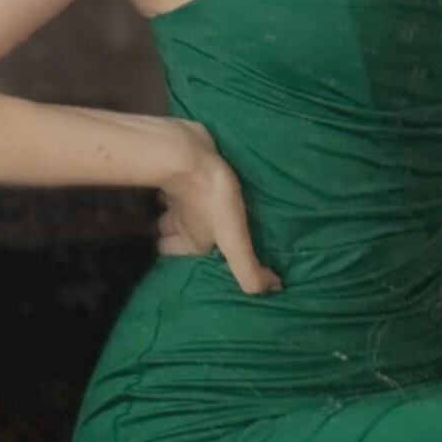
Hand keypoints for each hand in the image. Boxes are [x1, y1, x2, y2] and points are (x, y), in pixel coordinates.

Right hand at [157, 120, 282, 295]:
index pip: (175, 258)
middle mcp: (181, 221)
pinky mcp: (185, 171)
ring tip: (207, 210)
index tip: (201, 262)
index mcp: (191, 240)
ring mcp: (179, 195)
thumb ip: (248, 269)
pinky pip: (182, 183)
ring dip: (185, 211)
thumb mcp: (234, 240)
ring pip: (175, 209)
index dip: (183, 263)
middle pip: (170, 235)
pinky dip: (188, 184)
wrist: (188, 153)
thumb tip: (272, 289)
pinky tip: (205, 182)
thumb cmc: (211, 198)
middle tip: (205, 235)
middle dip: (179, 237)